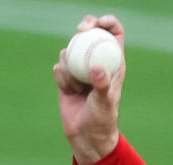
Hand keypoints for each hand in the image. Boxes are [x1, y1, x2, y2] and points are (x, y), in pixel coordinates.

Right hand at [53, 15, 124, 164]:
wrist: (86, 135)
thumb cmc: (102, 119)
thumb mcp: (105, 102)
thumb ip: (102, 85)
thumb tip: (96, 68)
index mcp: (114, 63)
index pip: (114, 34)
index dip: (107, 22)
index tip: (98, 23)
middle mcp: (97, 62)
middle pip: (90, 33)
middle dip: (85, 27)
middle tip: (80, 30)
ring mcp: (80, 68)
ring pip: (69, 51)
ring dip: (70, 66)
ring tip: (78, 88)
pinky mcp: (66, 77)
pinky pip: (59, 68)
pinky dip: (62, 79)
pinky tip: (69, 92)